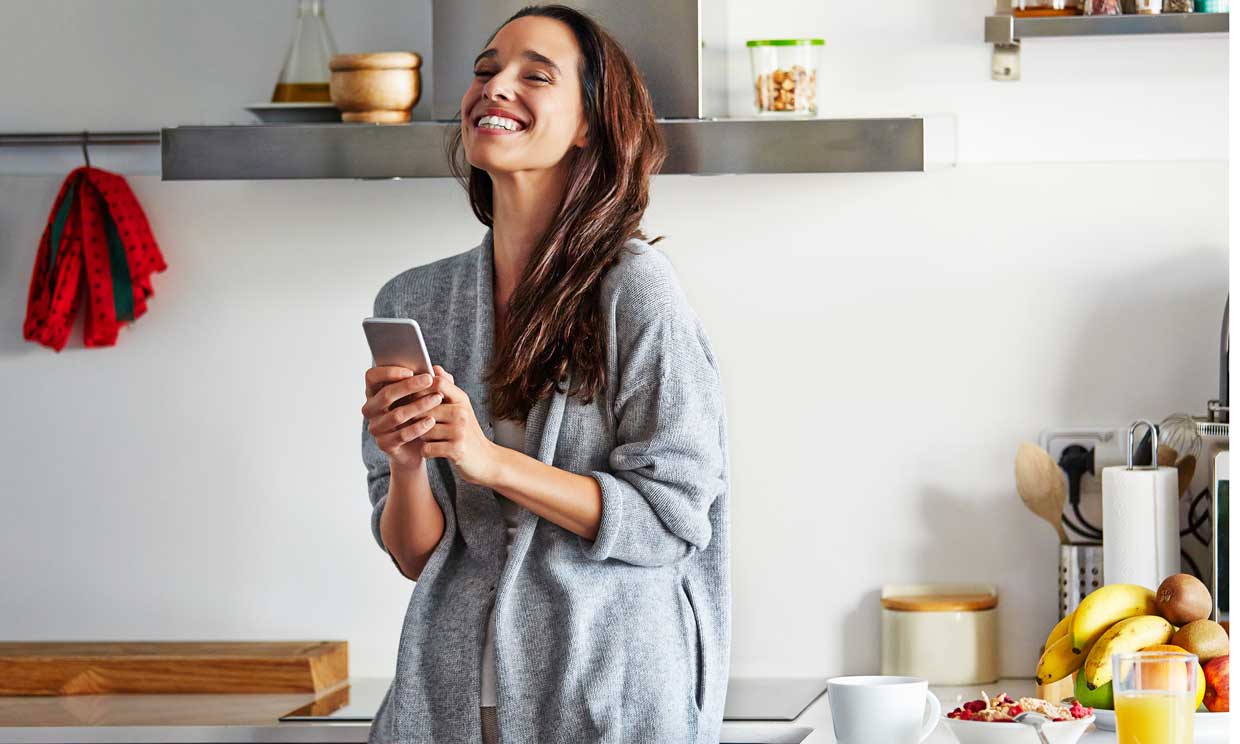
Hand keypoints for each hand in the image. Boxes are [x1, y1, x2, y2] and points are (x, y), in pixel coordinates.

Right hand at [361, 366, 444, 471]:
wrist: (417, 446)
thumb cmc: (419, 413)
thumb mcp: (424, 394)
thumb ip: (431, 381)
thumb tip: (438, 370)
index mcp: (375, 392)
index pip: (372, 377)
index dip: (388, 372)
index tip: (411, 371)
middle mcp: (371, 409)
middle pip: (385, 395)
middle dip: (409, 386)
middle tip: (429, 380)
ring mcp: (376, 427)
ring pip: (396, 415)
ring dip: (418, 405)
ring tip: (437, 399)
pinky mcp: (384, 444)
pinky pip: (401, 435)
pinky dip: (418, 427)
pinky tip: (432, 421)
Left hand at [421, 365, 499, 485]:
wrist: (486, 460)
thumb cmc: (467, 432)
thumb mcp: (460, 407)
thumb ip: (446, 388)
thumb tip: (435, 368)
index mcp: (461, 399)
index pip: (436, 383)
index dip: (419, 388)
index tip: (411, 397)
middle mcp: (461, 412)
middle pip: (424, 409)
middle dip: (417, 419)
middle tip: (420, 426)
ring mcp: (459, 431)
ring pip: (423, 431)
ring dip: (423, 438)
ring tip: (433, 440)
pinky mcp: (456, 450)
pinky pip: (427, 448)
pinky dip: (427, 452)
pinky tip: (434, 451)